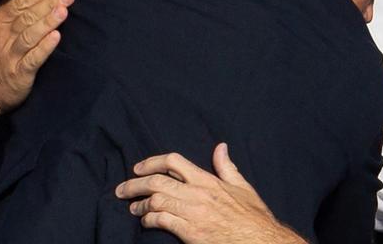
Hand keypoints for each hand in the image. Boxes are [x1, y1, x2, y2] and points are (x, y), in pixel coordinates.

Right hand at [0, 0, 73, 128]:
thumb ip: (9, 10)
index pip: (19, 3)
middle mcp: (2, 36)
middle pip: (27, 16)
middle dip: (48, 3)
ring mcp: (10, 55)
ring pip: (30, 35)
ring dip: (48, 22)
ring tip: (63, 11)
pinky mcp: (19, 73)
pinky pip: (33, 58)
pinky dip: (45, 47)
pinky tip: (56, 37)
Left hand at [115, 143, 305, 243]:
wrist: (260, 241)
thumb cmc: (253, 217)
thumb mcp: (242, 187)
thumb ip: (227, 167)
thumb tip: (221, 147)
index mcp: (208, 180)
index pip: (173, 162)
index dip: (151, 162)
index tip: (138, 168)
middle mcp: (198, 193)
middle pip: (157, 182)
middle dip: (134, 184)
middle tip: (121, 189)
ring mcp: (193, 213)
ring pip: (156, 201)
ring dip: (140, 204)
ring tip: (132, 207)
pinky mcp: (191, 233)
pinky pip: (162, 222)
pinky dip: (149, 220)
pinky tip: (146, 221)